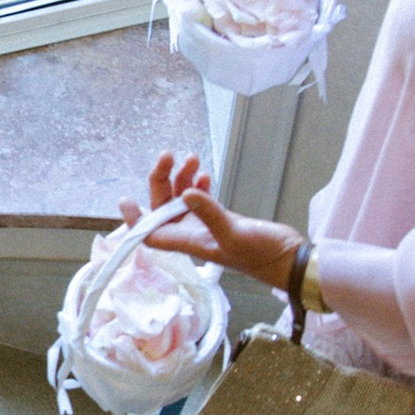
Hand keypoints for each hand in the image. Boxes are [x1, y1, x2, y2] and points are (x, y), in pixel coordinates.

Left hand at [115, 154, 301, 296]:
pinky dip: (198, 185)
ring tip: (191, 158)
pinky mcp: (221, 218)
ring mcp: (205, 225)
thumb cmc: (261, 254)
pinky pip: (200, 199)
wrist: (289, 260)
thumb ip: (210, 213)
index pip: (150, 233)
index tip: (126, 199)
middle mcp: (191, 234)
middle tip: (168, 155)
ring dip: (182, 177)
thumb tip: (186, 193)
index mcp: (188, 242)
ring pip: (181, 199)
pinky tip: (203, 173)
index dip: (135, 219)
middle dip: (161, 180)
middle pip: (163, 207)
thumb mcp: (233, 233)